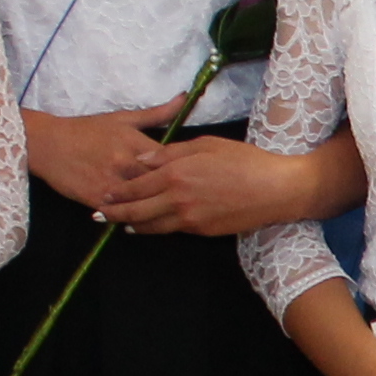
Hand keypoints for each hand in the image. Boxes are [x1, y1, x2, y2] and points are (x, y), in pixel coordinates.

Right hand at [25, 101, 183, 210]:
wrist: (47, 143)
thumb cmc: (87, 130)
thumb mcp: (123, 118)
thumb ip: (157, 113)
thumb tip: (185, 98)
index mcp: (135, 142)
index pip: (171, 160)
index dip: (183, 170)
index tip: (191, 175)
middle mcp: (125, 162)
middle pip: (160, 183)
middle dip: (172, 191)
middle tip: (185, 199)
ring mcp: (111, 182)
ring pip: (142, 202)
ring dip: (155, 207)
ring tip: (168, 212)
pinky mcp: (96, 198)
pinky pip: (121, 213)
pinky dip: (131, 217)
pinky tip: (143, 221)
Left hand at [98, 132, 301, 235]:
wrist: (276, 190)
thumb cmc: (245, 160)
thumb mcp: (206, 145)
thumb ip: (170, 153)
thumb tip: (142, 160)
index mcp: (176, 173)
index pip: (136, 186)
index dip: (117, 192)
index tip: (104, 193)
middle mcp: (178, 199)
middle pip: (136, 211)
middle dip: (114, 213)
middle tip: (99, 214)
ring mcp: (190, 218)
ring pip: (151, 226)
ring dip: (132, 226)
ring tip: (118, 224)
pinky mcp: (202, 231)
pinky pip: (172, 230)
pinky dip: (155, 229)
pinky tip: (148, 226)